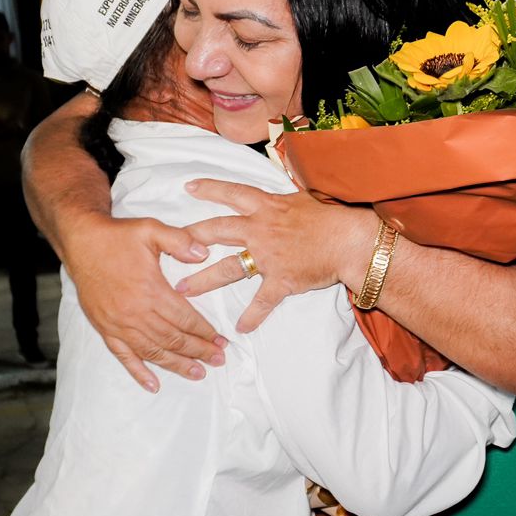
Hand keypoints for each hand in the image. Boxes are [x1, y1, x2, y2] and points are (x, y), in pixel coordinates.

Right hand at [62, 213, 226, 391]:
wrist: (81, 242)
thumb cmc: (117, 236)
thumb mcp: (151, 229)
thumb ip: (179, 240)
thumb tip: (204, 253)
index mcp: (150, 291)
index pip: (184, 318)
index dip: (205, 331)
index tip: (221, 341)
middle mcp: (135, 313)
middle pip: (173, 339)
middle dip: (198, 351)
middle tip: (218, 360)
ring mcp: (118, 324)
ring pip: (153, 351)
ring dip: (177, 365)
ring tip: (197, 373)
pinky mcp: (105, 328)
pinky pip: (123, 356)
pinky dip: (139, 372)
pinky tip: (153, 384)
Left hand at [177, 179, 378, 333]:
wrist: (349, 240)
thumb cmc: (331, 218)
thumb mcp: (302, 199)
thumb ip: (282, 200)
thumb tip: (274, 195)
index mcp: (267, 207)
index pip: (232, 194)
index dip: (210, 189)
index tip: (189, 187)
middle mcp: (261, 230)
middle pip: (217, 231)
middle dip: (189, 239)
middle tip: (166, 247)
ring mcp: (268, 257)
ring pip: (227, 269)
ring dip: (203, 280)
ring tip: (182, 290)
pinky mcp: (281, 280)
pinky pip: (262, 301)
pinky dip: (252, 316)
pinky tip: (241, 328)